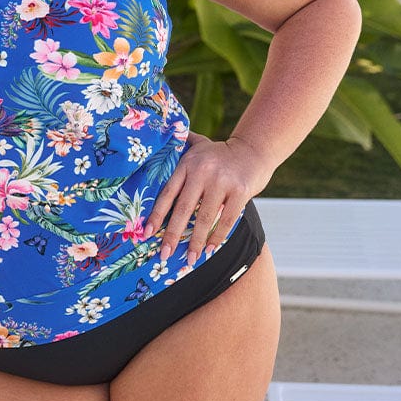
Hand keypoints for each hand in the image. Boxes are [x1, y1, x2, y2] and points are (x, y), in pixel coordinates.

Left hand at [143, 131, 273, 265]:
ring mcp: (222, 182)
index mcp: (187, 164)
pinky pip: (226, 220)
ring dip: (196, 241)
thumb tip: (160, 141)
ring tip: (190, 258)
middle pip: (183, 209)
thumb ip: (180, 146)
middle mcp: (202, 172)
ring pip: (205, 218)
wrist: (254, 148)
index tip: (147, 233)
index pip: (168, 193)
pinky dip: (217, 237)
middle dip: (172, 235)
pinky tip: (210, 249)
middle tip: (164, 254)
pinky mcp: (240, 192)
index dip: (156, 215)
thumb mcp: (198, 144)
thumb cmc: (220, 152)